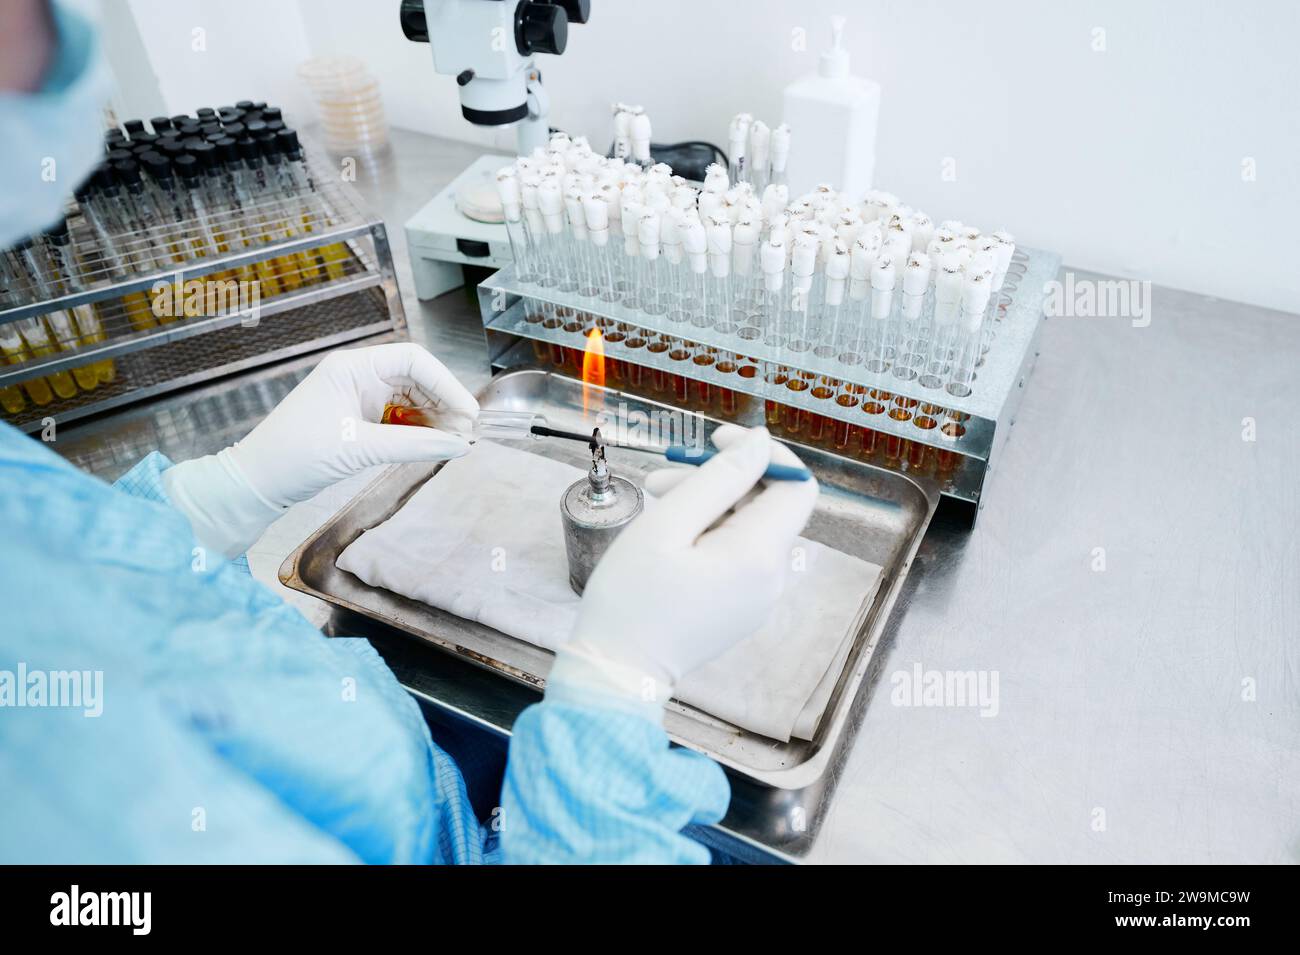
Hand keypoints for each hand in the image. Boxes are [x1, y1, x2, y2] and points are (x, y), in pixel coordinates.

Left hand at [230, 342, 477, 508]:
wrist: (258, 482)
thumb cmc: (295, 455)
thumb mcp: (360, 448)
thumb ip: (414, 445)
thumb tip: (459, 446)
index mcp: (353, 367)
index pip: (414, 360)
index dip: (446, 383)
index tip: (468, 413)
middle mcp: (358, 376)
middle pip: (417, 379)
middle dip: (443, 403)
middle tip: (466, 433)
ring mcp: (358, 398)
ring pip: (411, 400)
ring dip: (434, 419)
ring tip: (453, 442)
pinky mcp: (358, 420)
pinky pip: (399, 419)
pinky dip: (418, 431)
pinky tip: (432, 445)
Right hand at [552, 425, 818, 707]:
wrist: (617, 673)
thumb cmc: (632, 599)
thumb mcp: (668, 525)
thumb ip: (718, 478)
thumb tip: (761, 442)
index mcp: (759, 556)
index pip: (796, 485)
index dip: (764, 454)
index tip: (718, 440)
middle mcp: (771, 578)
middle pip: (768, 504)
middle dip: (721, 478)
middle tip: (662, 477)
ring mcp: (758, 596)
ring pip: (748, 527)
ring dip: (708, 504)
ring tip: (654, 500)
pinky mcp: (740, 606)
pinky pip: (738, 554)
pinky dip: (708, 533)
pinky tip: (666, 535)